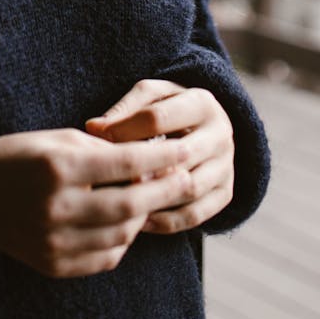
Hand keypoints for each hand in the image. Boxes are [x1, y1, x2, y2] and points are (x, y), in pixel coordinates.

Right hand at [0, 127, 193, 277]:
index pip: (126, 162)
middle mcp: (57, 208)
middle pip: (130, 204)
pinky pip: (105, 258)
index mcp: (58, 168)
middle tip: (187, 179)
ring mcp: (54, 242)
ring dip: (144, 215)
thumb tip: (153, 162)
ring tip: (153, 198)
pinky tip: (125, 223)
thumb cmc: (21, 157)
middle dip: (164, 189)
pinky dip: (122, 241)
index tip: (186, 148)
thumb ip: (105, 151)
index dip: (162, 155)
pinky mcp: (53, 265)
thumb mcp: (60, 140)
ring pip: (122, 234)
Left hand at [85, 79, 234, 233]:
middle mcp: (221, 133)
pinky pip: (196, 214)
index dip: (125, 129)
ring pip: (190, 188)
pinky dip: (166, 221)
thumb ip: (124, 109)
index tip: (99, 139)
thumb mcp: (149, 97)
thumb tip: (93, 128)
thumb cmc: (166, 108)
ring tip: (121, 201)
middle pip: (180, 154)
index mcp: (201, 102)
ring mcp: (226, 165)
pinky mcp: (225, 192)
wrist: (203, 127)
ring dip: (154, 197)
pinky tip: (138, 221)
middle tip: (109, 176)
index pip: (159, 117)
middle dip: (141, 166)